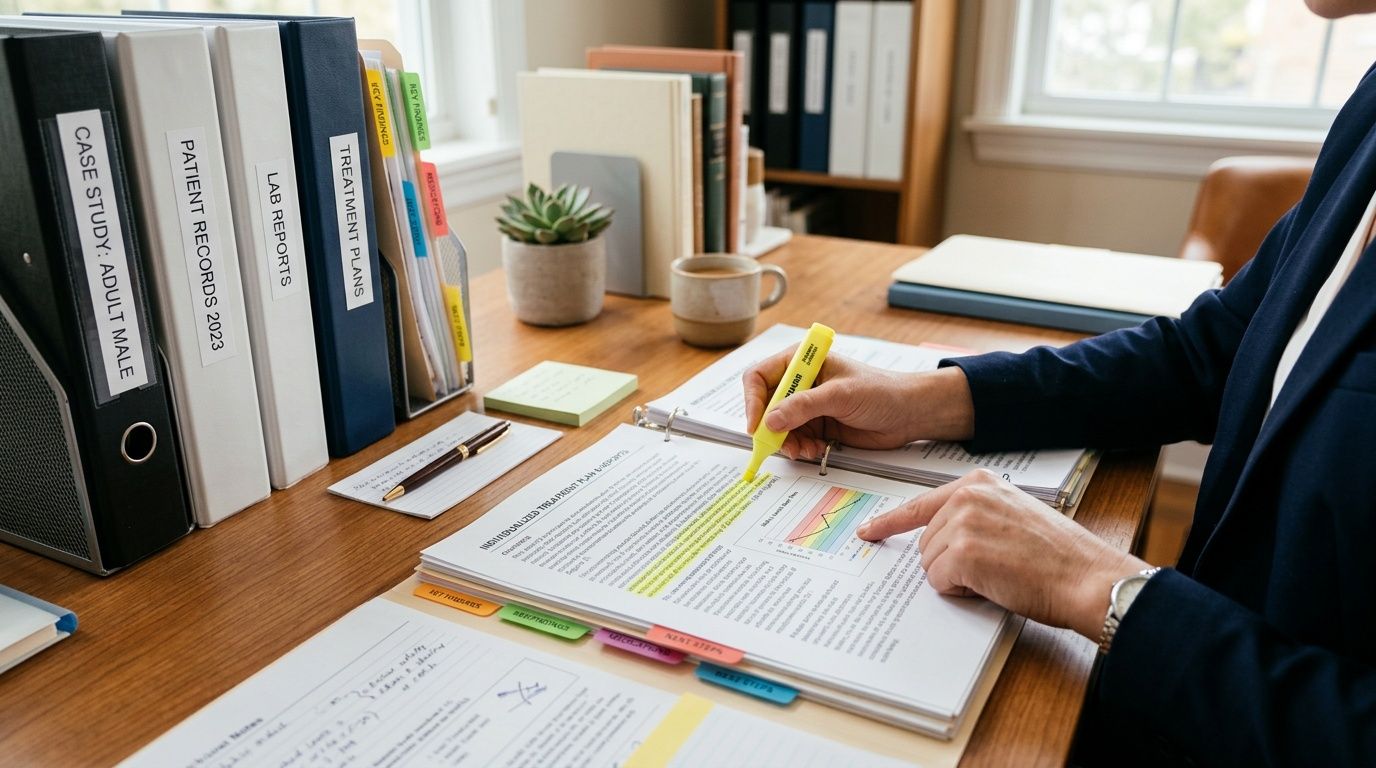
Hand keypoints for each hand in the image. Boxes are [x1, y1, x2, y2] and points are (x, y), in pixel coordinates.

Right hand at [742, 351, 975, 460]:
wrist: (909, 414)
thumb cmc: (881, 391)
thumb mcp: (840, 395)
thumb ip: (804, 406)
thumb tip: (770, 420)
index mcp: (802, 361)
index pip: (759, 377)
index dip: (753, 401)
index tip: (756, 425)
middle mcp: (800, 382)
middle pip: (765, 406)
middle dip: (770, 428)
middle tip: (779, 445)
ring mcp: (807, 405)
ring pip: (778, 427)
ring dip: (786, 442)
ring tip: (804, 450)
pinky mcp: (816, 425)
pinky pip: (794, 440)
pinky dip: (799, 448)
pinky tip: (815, 450)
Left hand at [857, 469, 1148, 638]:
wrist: (1087, 577)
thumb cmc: (1058, 556)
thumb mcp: (1013, 515)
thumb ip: (975, 516)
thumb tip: (939, 539)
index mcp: (979, 482)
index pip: (921, 503)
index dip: (891, 522)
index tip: (868, 531)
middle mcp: (967, 496)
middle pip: (926, 542)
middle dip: (951, 563)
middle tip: (995, 567)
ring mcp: (962, 522)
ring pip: (930, 564)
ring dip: (958, 578)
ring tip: (1000, 574)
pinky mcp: (962, 553)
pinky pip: (940, 582)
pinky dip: (962, 591)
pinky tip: (994, 584)